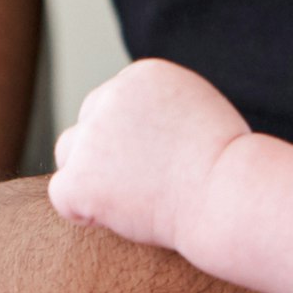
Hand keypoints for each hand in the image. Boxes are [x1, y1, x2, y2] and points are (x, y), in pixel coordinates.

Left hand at [48, 58, 249, 254]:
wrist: (228, 196)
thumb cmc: (230, 169)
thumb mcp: (201, 114)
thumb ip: (163, 111)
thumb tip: (136, 131)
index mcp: (142, 75)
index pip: (116, 102)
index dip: (131, 136)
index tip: (160, 162)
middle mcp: (111, 96)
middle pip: (89, 122)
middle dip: (109, 152)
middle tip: (146, 183)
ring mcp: (92, 136)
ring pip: (70, 152)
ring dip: (91, 175)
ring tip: (131, 199)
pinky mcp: (81, 177)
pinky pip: (62, 194)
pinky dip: (83, 210)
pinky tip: (117, 217)